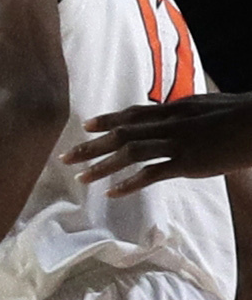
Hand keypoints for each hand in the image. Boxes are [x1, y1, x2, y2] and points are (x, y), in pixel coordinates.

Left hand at [64, 95, 251, 190]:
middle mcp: (169, 124)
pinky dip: (130, 183)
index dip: (107, 120)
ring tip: (82, 178)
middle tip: (65, 158)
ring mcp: (178, 143)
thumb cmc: (238, 115)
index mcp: (174, 109)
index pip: (132, 113)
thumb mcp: (205, 107)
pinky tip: (113, 193)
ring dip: (103, 166)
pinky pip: (152, 174)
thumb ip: (182, 113)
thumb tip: (168, 114)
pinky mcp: (188, 163)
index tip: (85, 126)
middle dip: (91, 146)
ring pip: (130, 153)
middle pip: (122, 134)